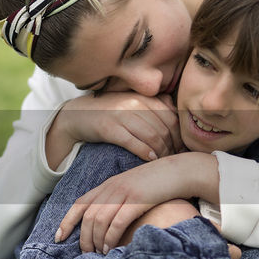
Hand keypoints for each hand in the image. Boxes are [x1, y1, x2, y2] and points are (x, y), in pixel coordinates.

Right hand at [47, 92, 181, 166]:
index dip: (180, 136)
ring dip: (161, 152)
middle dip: (173, 147)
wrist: (77, 115)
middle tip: (174, 159)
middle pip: (164, 128)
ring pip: (151, 136)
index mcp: (143, 97)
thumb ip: (154, 105)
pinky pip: (133, 142)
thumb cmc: (109, 112)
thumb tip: (178, 117)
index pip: (172, 117)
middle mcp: (134, 103)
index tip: (181, 149)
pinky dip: (145, 152)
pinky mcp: (109, 128)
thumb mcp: (132, 102)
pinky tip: (150, 159)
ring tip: (164, 162)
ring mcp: (121, 115)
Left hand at [54, 154, 214, 252]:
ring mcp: (124, 193)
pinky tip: (111, 248)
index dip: (67, 221)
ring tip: (99, 254)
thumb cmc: (156, 184)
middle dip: (83, 238)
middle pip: (88, 217)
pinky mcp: (137, 200)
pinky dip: (111, 237)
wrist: (178, 171)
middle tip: (86, 254)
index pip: (79, 204)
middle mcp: (111, 188)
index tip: (58, 237)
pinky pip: (117, 222)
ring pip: (99, 221)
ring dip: (96, 241)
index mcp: (107, 185)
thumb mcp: (130, 189)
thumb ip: (116, 200)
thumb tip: (103, 223)